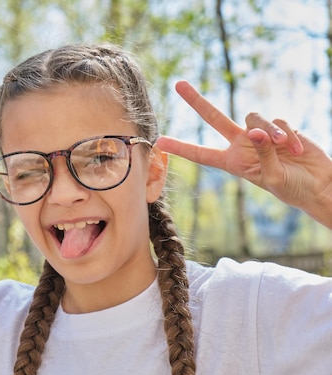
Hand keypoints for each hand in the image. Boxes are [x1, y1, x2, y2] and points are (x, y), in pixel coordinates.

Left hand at [157, 80, 331, 228]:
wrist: (318, 184)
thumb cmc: (292, 188)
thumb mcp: (273, 177)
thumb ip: (263, 154)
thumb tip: (255, 131)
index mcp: (232, 162)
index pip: (201, 153)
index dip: (181, 147)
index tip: (160, 141)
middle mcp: (241, 145)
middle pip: (215, 118)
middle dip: (197, 101)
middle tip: (179, 84)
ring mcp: (260, 134)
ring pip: (254, 117)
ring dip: (271, 132)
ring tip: (286, 149)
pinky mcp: (280, 127)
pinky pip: (278, 121)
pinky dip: (289, 135)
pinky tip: (299, 150)